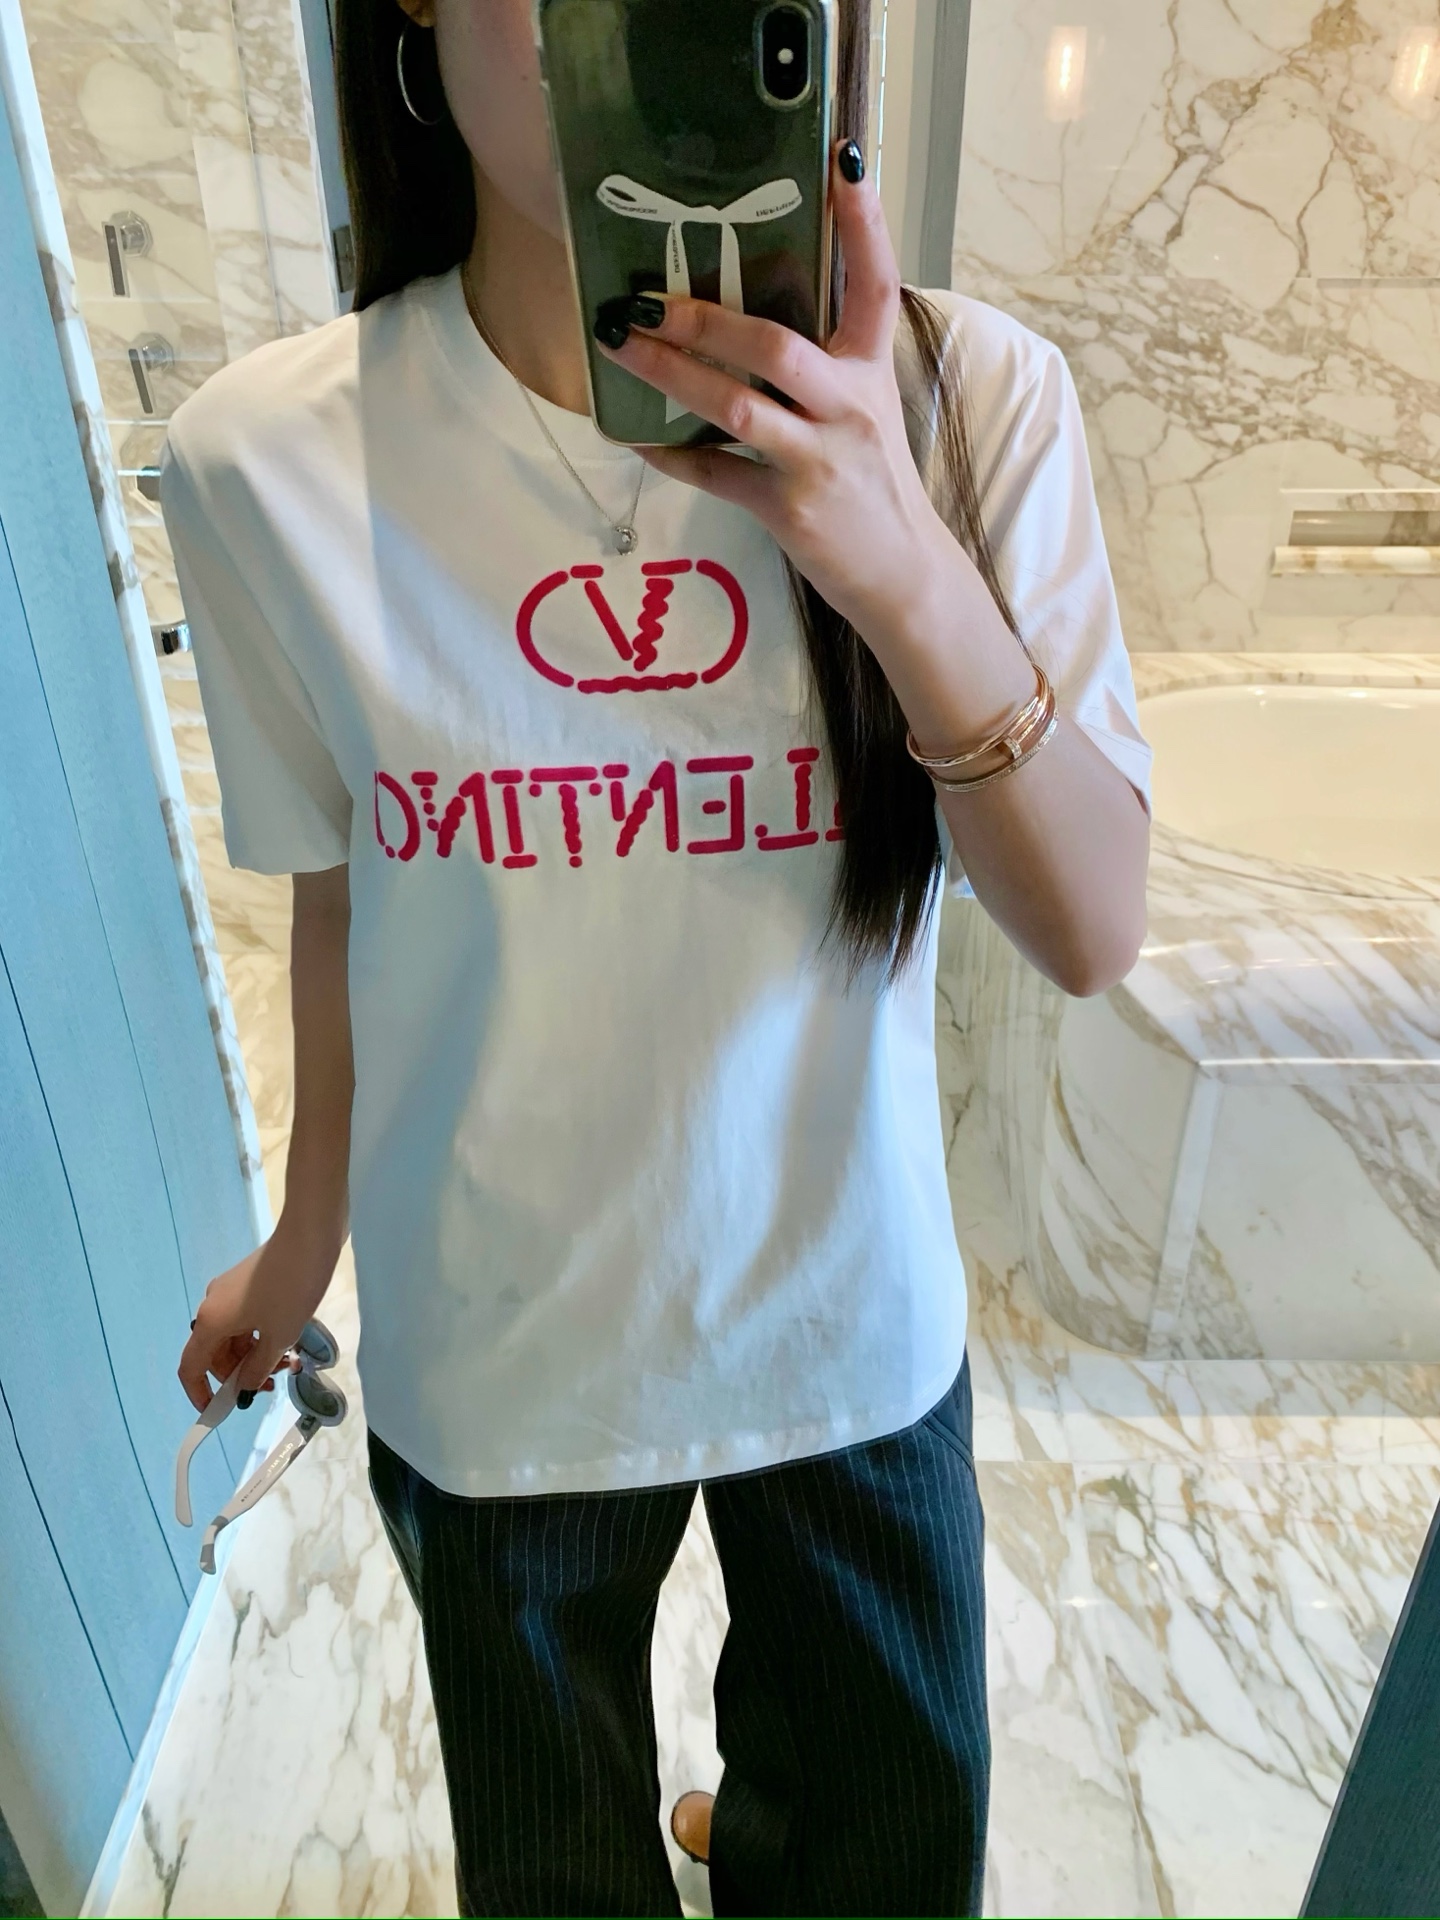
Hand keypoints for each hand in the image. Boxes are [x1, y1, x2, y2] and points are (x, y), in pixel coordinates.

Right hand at [177, 1226, 336, 1413]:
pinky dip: (260, 1335)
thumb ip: (257, 1368)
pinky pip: (245, 1319)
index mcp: (210, 1321)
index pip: (191, 1367)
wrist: (310, 1234)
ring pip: (234, 1337)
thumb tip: (243, 1388)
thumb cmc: (292, 1288)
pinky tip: (287, 1341)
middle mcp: (212, 1306)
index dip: (200, 1393)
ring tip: (287, 1363)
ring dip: (254, 1355)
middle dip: (239, 1373)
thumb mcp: (279, 1336)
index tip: (220, 1411)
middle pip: (215, 1353)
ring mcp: (229, 1291)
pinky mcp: (248, 1282)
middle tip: (273, 1383)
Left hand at [595, 142, 959, 648]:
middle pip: (776, 347)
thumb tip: (744, 318)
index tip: (845, 164)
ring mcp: (818, 461)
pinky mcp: (789, 510)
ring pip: (736, 407)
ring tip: (623, 346)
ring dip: (671, 374)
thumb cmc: (872, 485)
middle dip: (706, 318)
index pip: (876, 286)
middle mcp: (850, 409)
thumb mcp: (865, 412)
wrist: (902, 574)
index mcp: (870, 373)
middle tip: (650, 299)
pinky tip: (638, 437)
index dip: (864, 225)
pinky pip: (716, 474)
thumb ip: (822, 366)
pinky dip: (672, 455)